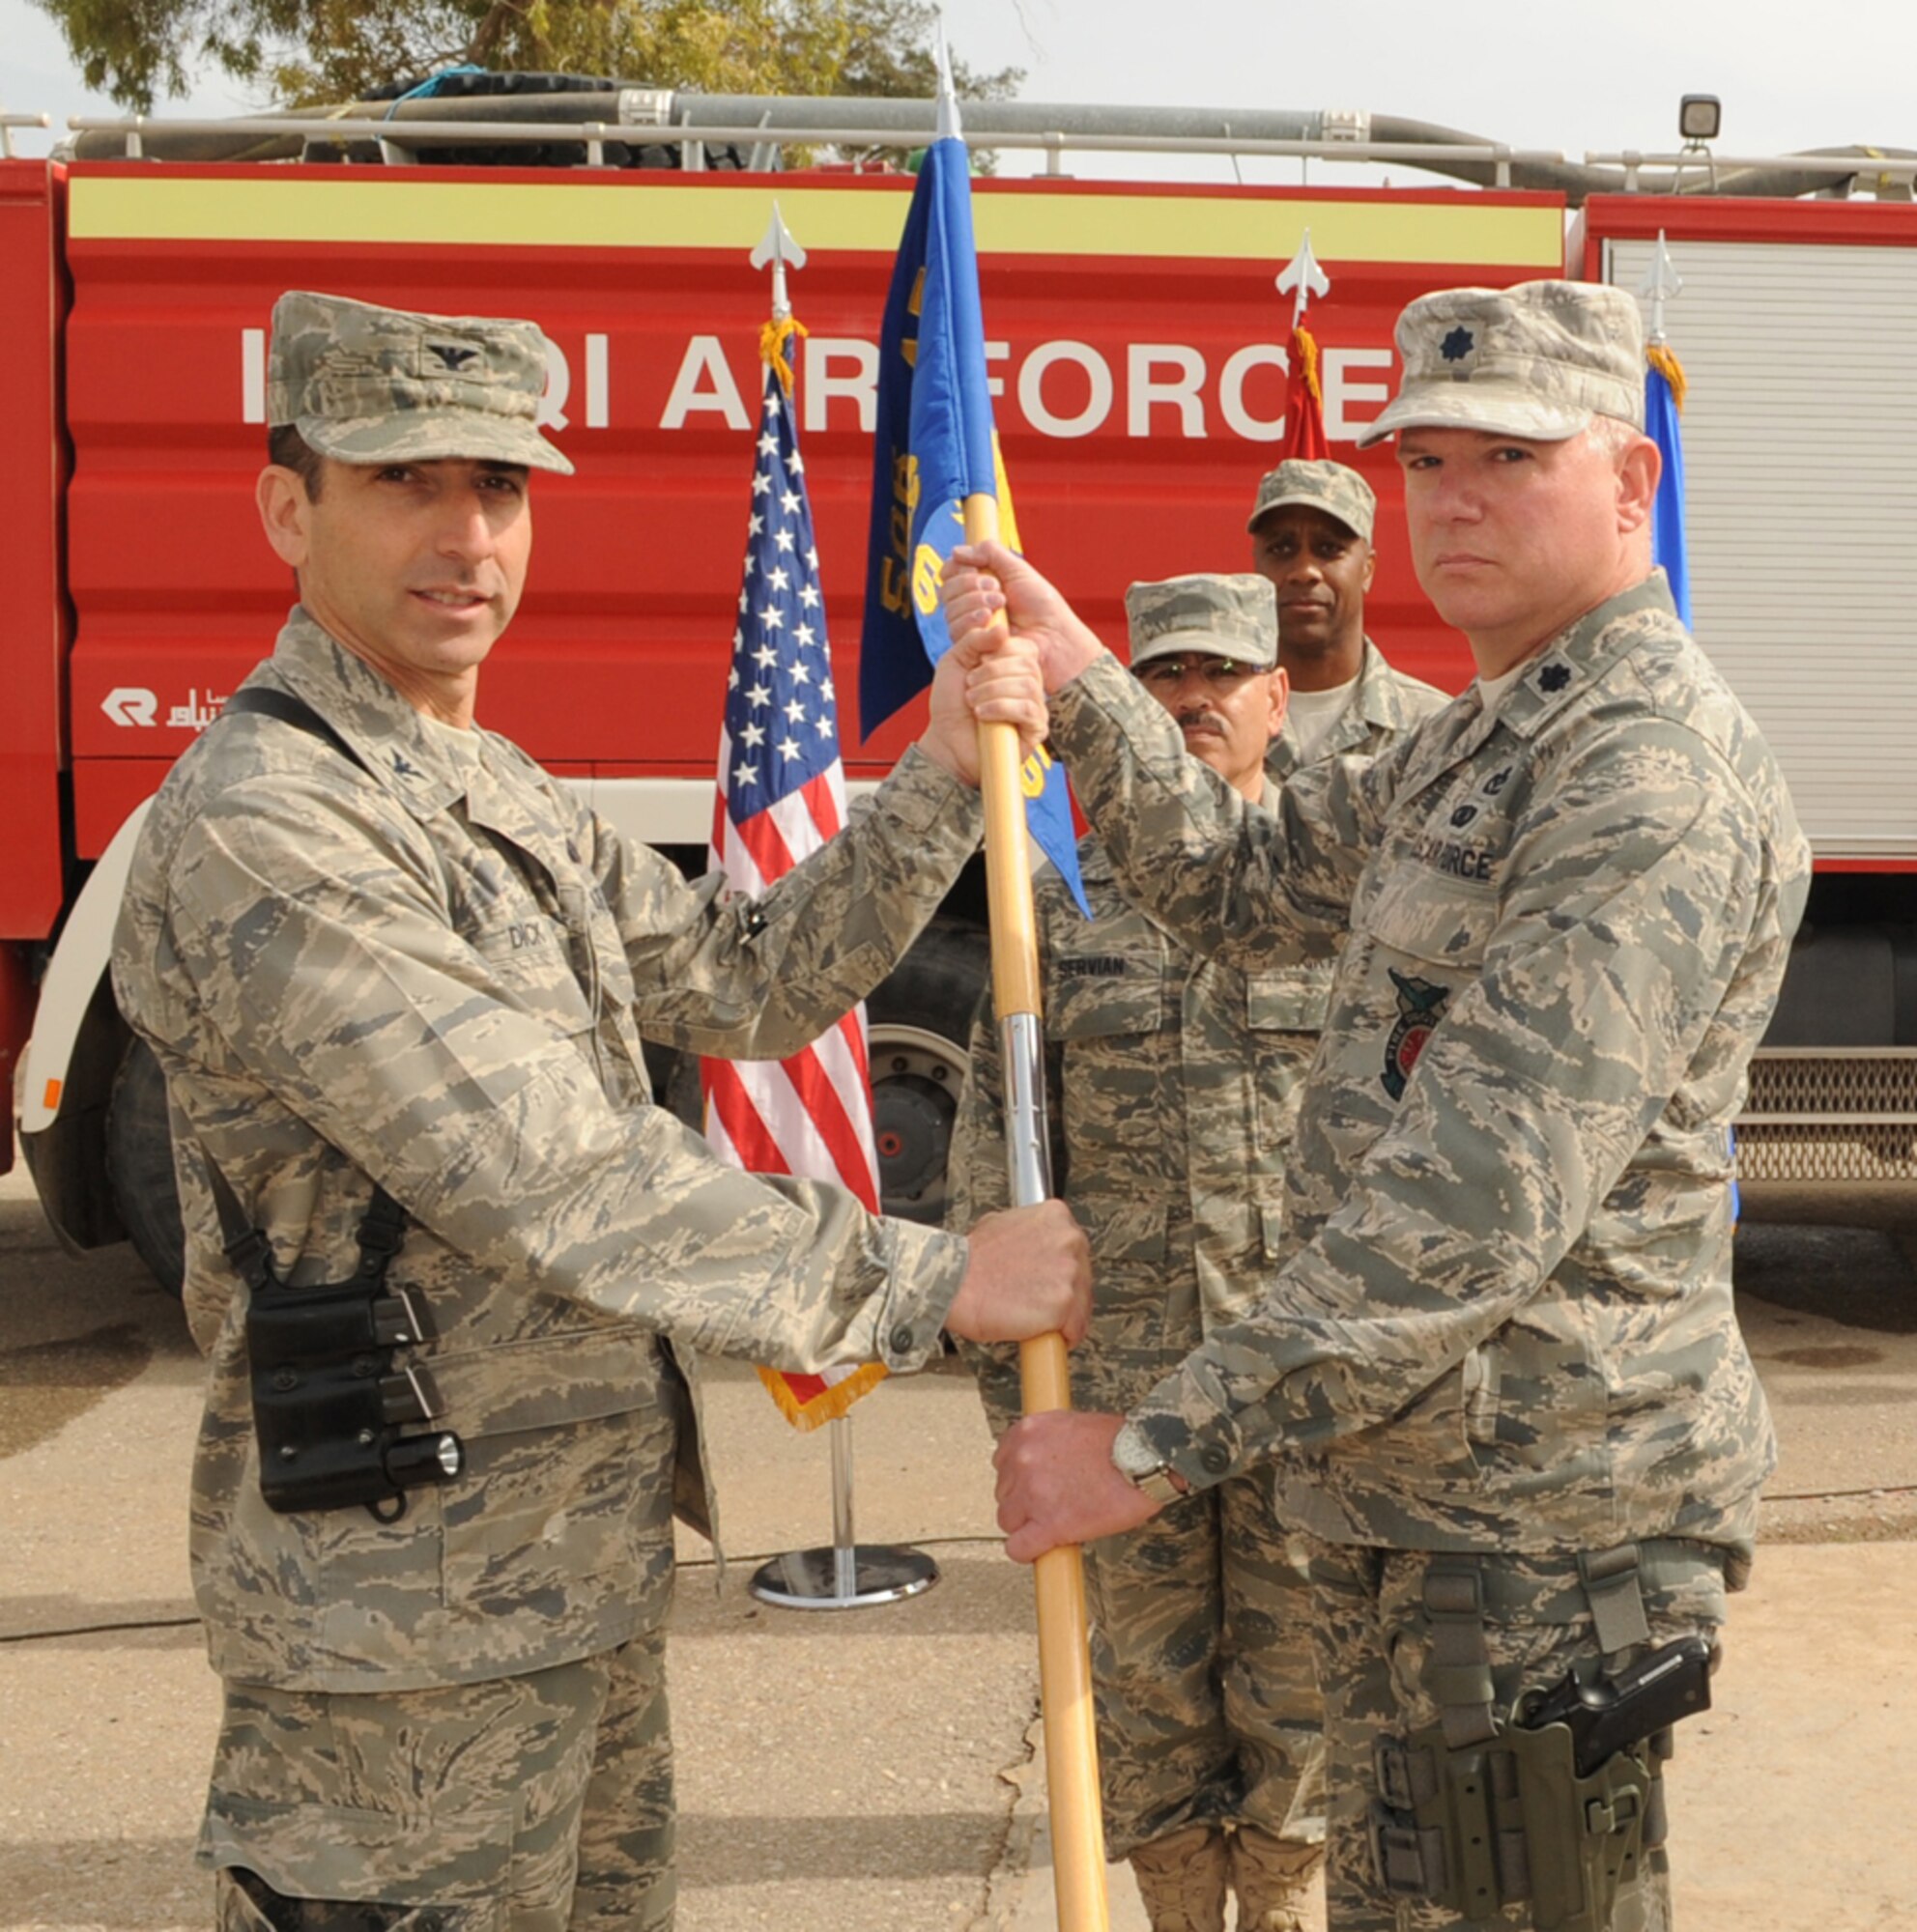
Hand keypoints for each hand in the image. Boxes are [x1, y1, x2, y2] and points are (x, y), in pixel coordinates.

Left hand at [920, 611, 1047, 785]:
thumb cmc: (951, 703)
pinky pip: (1028, 709)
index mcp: (1014, 666)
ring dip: (992, 690)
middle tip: (970, 685)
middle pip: (1026, 663)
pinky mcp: (1036, 730)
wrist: (946, 741)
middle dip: (991, 672)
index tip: (977, 662)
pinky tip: (982, 714)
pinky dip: (1000, 707)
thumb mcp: (955, 661)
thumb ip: (974, 639)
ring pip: (1027, 685)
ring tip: (972, 702)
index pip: (1023, 646)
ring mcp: (1035, 707)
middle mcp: (1029, 684)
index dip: (1000, 650)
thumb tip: (1002, 629)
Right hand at [942, 541, 1107, 694]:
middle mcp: (971, 606)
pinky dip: (973, 621)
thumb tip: (956, 551)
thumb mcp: (1017, 569)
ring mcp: (970, 627)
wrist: (1053, 635)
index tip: (975, 568)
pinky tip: (995, 622)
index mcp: (979, 585)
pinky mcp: (972, 647)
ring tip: (1002, 605)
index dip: (957, 568)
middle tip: (999, 590)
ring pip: (950, 611)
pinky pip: (956, 631)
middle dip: (970, 585)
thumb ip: (989, 553)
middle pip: (946, 590)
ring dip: (975, 602)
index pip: (950, 573)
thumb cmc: (1041, 605)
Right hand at [944, 1200, 1090, 1346]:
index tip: (1049, 1281)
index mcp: (1056, 1216)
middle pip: (1083, 1276)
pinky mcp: (1064, 1303)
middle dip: (1064, 1293)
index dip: (1060, 1270)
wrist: (954, 1282)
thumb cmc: (971, 1260)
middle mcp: (1069, 1239)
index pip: (1075, 1249)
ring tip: (1034, 1317)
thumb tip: (1035, 1243)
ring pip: (1081, 1305)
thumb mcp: (1002, 1223)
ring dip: (1063, 1317)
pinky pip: (1074, 1328)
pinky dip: (1060, 1337)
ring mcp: (1069, 1272)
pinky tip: (1039, 1331)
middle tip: (1037, 1301)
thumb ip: (1030, 1231)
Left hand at [993, 1410, 1160, 1561]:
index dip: (1020, 1479)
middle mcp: (1023, 1459)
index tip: (1034, 1488)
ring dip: (1028, 1525)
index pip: (1002, 1463)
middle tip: (1052, 1505)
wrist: (1145, 1458)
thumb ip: (1048, 1442)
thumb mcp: (1072, 1425)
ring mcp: (1032, 1493)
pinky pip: (1018, 1548)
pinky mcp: (1049, 1524)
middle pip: (1004, 1493)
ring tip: (1056, 1523)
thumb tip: (1043, 1462)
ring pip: (1008, 1522)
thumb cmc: (1120, 1441)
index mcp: (1028, 1431)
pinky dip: (1029, 1551)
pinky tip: (1045, 1548)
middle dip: (1024, 1502)